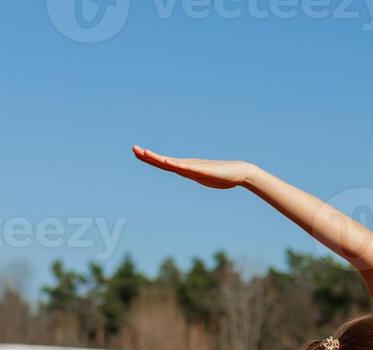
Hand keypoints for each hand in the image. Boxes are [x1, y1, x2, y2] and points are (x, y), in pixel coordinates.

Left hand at [131, 146, 253, 188]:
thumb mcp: (204, 178)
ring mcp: (195, 167)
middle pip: (164, 161)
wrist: (240, 173)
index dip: (150, 158)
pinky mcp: (202, 170)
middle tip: (133, 148)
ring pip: (172, 163)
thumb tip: (191, 175)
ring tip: (145, 153)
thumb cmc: (223, 176)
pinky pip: (186, 167)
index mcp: (186, 168)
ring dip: (158, 158)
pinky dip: (175, 164)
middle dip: (148, 156)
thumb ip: (196, 175)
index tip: (138, 152)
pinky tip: (167, 162)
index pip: (164, 163)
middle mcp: (188, 165)